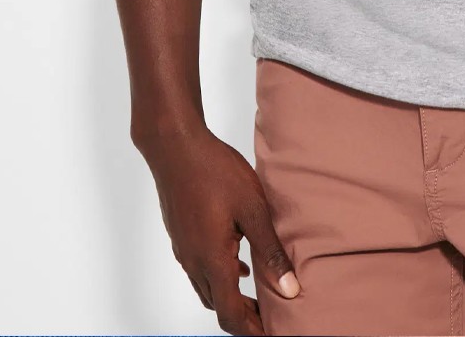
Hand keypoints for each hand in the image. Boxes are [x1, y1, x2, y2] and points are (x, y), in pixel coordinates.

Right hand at [137, 124, 299, 334]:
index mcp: (212, 260)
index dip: (252, 329)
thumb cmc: (214, 171)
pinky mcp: (181, 235)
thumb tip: (289, 290)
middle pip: (218, 306)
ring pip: (208, 288)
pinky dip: (221, 276)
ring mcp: (183, 249)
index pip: (230, 314)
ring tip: (260, 293)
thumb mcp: (253, 208)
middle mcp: (193, 261)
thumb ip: (270, 251)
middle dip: (245, 316)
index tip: (274, 332)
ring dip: (232, 296)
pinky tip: (240, 261)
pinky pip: (201, 269)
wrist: (175, 145)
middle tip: (272, 314)